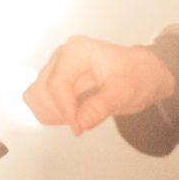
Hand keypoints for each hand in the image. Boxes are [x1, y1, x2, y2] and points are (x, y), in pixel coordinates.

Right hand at [22, 36, 175, 134]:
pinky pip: (40, 103)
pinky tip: (76, 114)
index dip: (65, 110)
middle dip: (59, 112)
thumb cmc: (137, 75)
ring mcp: (56, 69)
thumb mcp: (124, 92)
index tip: (78, 128)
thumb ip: (99, 108)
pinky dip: (53, 115)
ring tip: (81, 116)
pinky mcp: (55, 82)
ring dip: (53, 114)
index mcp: (78, 51)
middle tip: (82, 122)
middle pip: (41, 91)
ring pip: (35, 98)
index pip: (57, 84)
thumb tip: (79, 124)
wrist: (143, 74)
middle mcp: (62, 56)